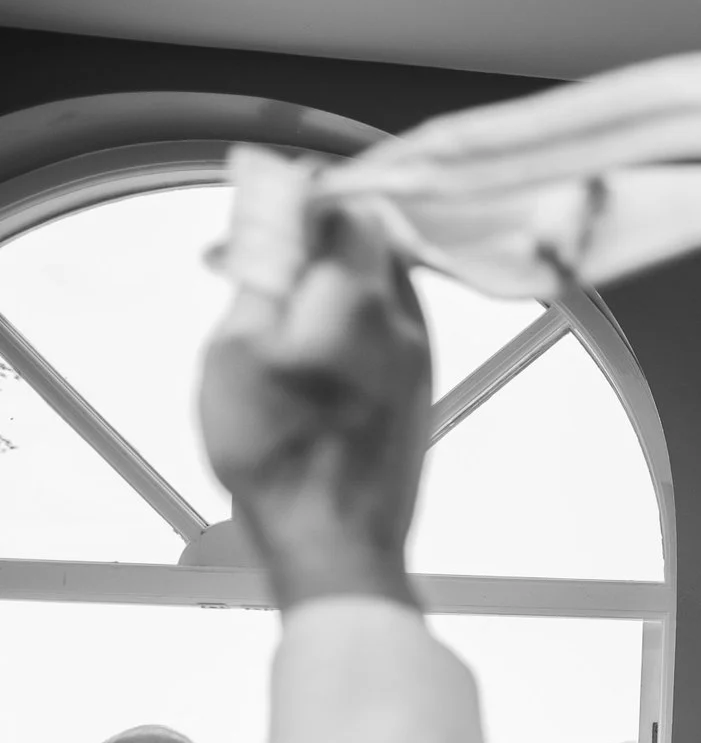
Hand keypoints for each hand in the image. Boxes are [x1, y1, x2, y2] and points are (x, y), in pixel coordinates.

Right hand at [198, 200, 431, 610]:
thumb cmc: (278, 457)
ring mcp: (420, 357)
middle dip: (316, 233)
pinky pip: (390, 323)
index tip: (263, 203)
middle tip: (261, 253)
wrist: (338, 546)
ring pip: (384, 282)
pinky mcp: (419, 389)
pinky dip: (350, 312)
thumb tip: (274, 210)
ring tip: (278, 300)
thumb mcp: (237, 347)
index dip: (302, 196)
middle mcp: (406, 321)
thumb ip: (263, 270)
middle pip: (373, 241)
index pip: (347, 207)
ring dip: (334, 274)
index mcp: (360, 299)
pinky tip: (311, 340)